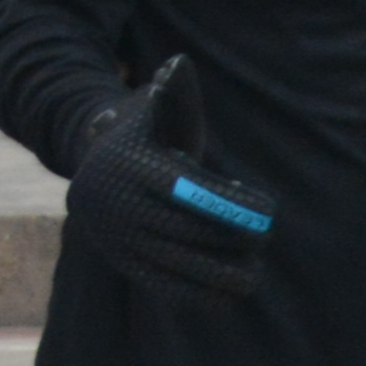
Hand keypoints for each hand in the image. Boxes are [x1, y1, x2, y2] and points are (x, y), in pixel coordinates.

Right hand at [65, 57, 271, 298]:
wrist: (98, 162)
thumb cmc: (149, 132)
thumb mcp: (159, 109)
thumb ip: (174, 93)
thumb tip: (177, 67)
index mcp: (132, 165)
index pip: (189, 190)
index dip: (231, 205)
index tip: (267, 213)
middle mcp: (116, 203)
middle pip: (182, 229)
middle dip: (229, 238)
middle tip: (264, 241)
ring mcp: (114, 235)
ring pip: (170, 261)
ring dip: (216, 274)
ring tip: (252, 278)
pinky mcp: (118, 259)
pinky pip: (156, 283)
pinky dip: (193, 295)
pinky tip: (226, 299)